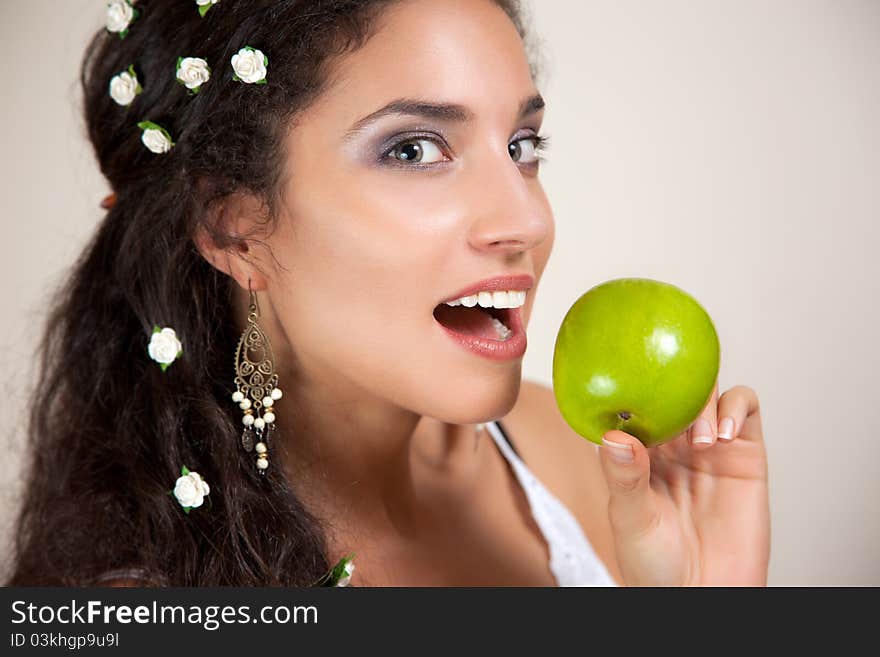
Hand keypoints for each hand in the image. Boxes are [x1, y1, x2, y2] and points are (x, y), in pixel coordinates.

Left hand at [597, 383, 768, 585]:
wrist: (702, 596)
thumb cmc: (655, 565)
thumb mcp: (629, 519)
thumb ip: (623, 478)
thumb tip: (614, 437)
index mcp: (638, 451)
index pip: (634, 399)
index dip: (631, 386)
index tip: (627, 382)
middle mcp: (673, 442)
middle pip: (673, 387)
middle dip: (671, 386)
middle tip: (672, 410)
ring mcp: (710, 444)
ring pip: (708, 390)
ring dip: (704, 400)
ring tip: (704, 440)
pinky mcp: (745, 453)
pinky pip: (745, 408)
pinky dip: (736, 407)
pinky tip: (724, 434)